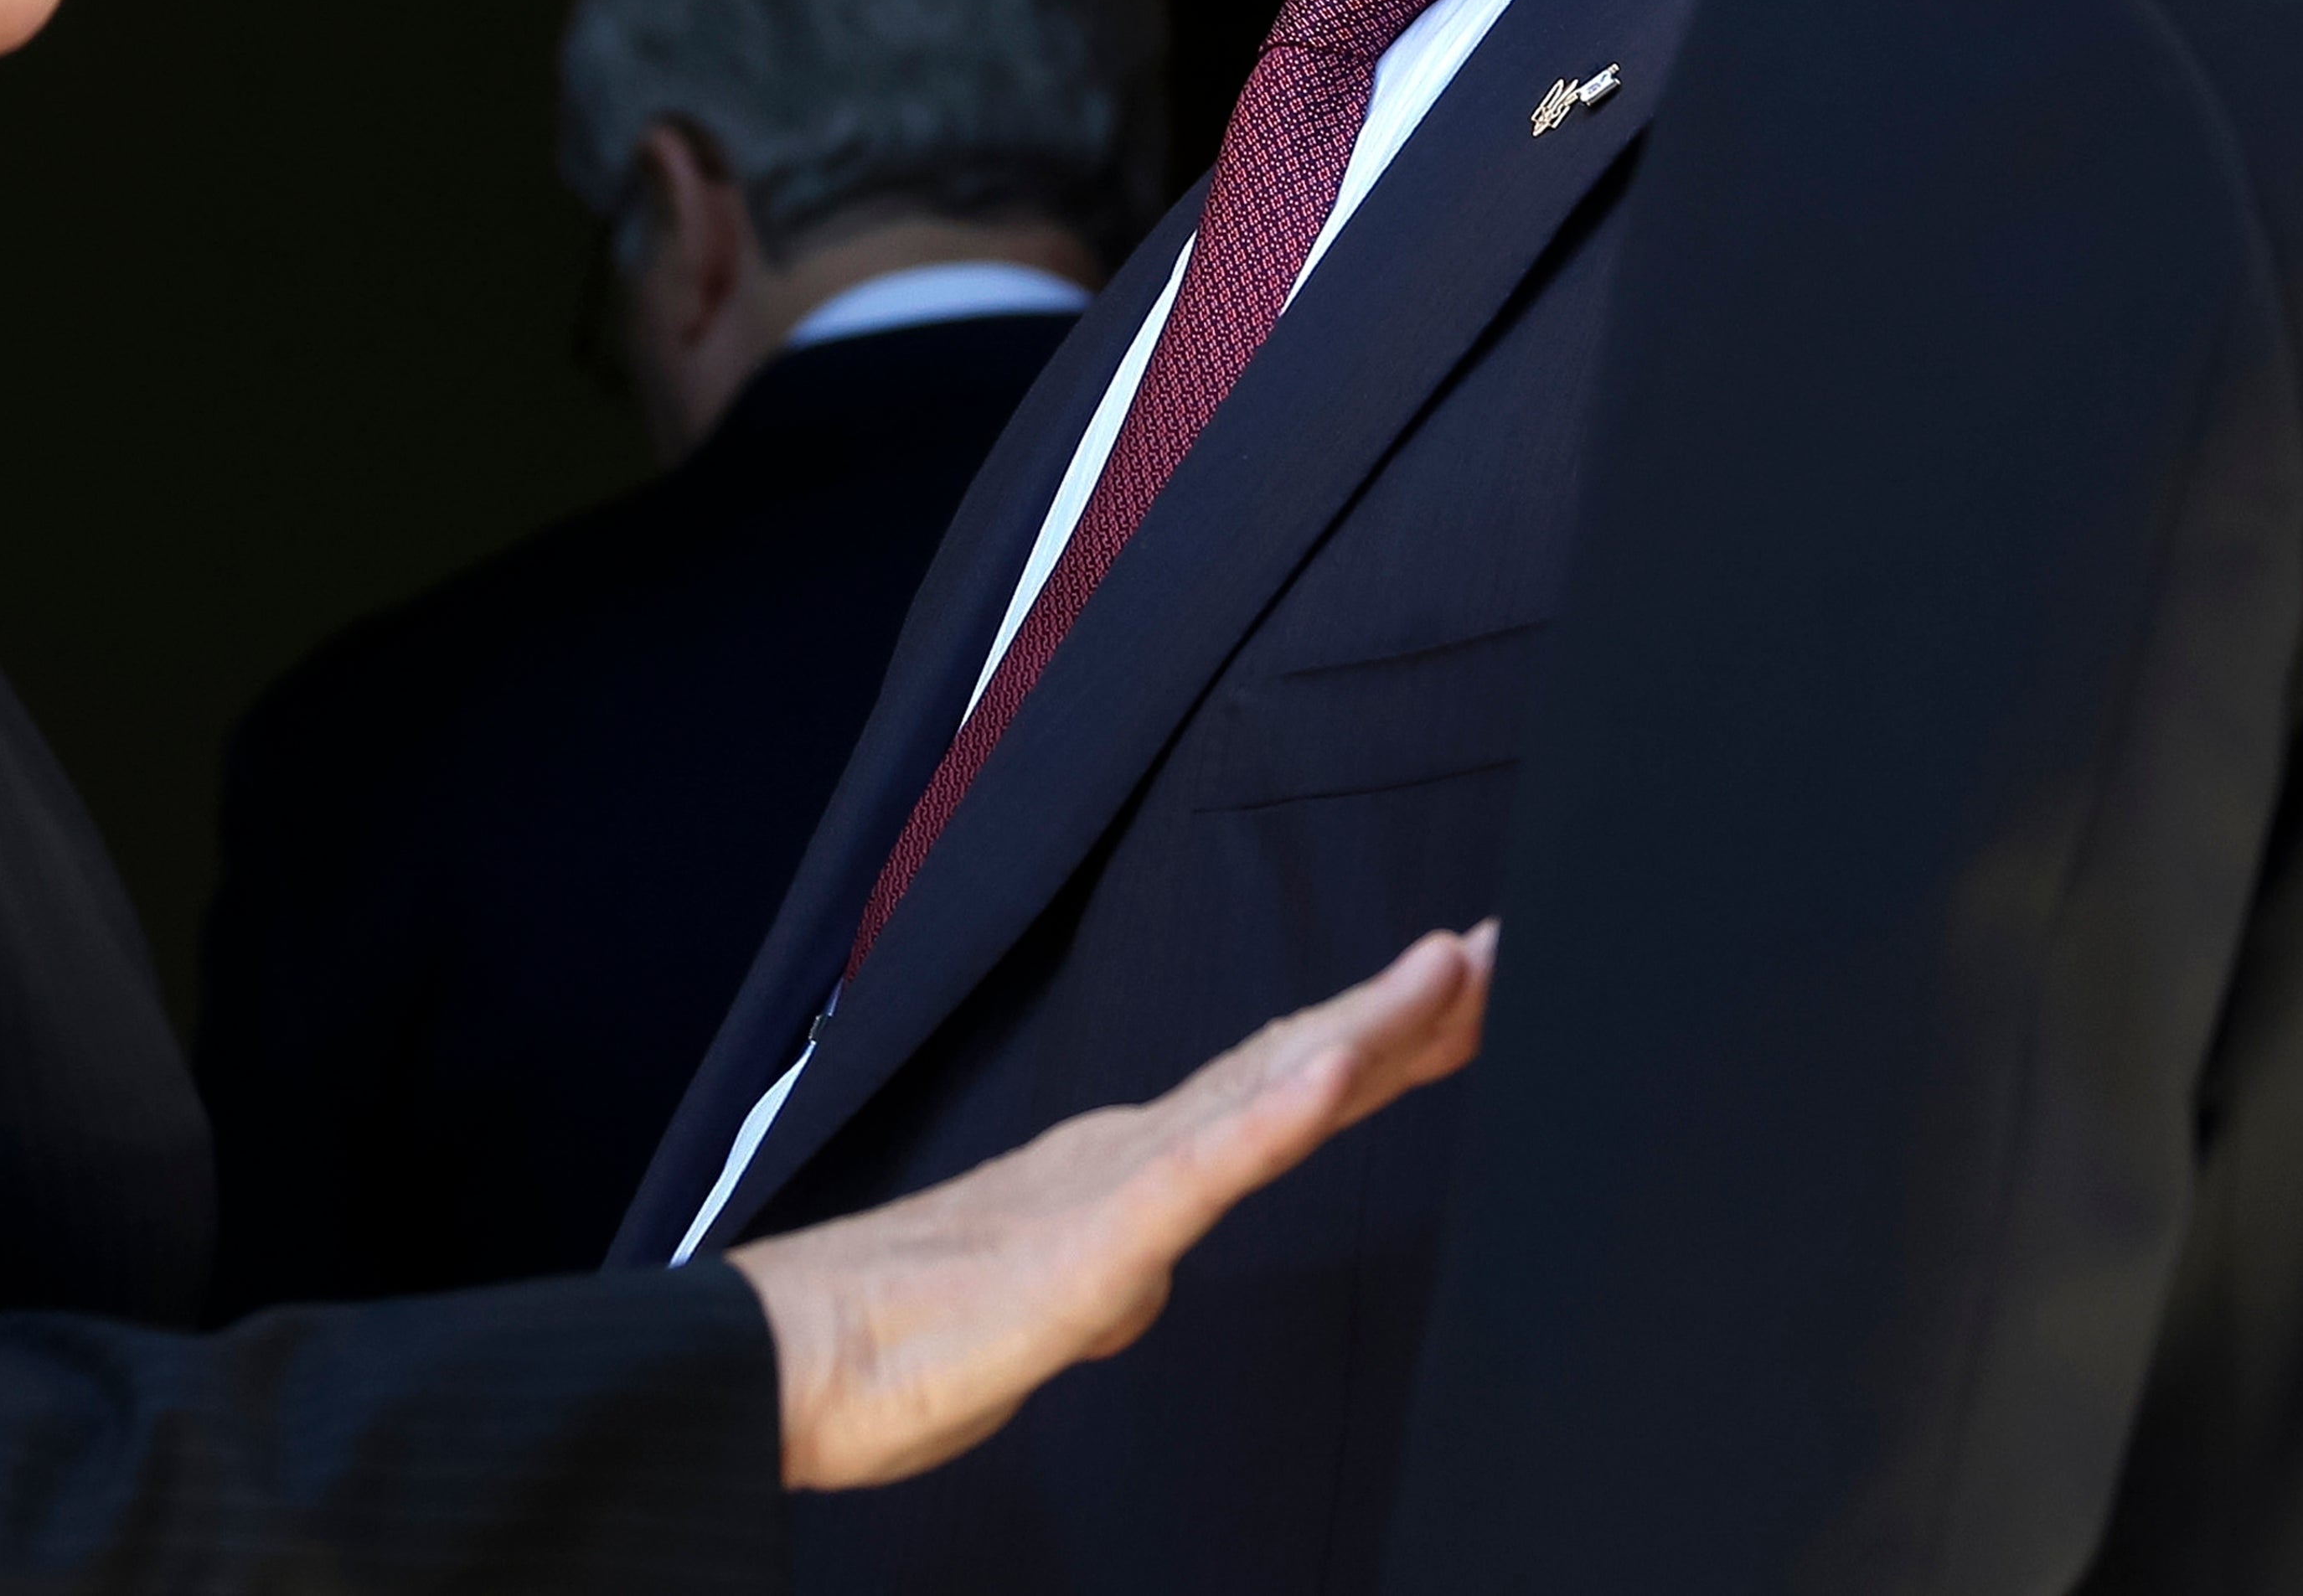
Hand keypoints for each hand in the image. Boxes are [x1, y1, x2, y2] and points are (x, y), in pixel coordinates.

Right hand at [729, 922, 1495, 1490]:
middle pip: (1301, 1064)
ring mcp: (1116, 1188)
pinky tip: (1332, 1076)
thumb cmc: (898, 1340)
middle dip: (1416, 1011)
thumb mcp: (1047, 1313)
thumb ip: (1105, 1280)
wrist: (790, 1357)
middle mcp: (1138, 1151)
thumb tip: (1139, 1283)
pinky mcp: (1086, 1246)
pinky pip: (1192, 1178)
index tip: (1468, 984)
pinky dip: (1269, 1122)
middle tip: (1512, 944)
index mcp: (1133, 1167)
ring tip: (1453, 970)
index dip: (1381, 1031)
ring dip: (1366, 1029)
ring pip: (1263, 1094)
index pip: (1283, 1083)